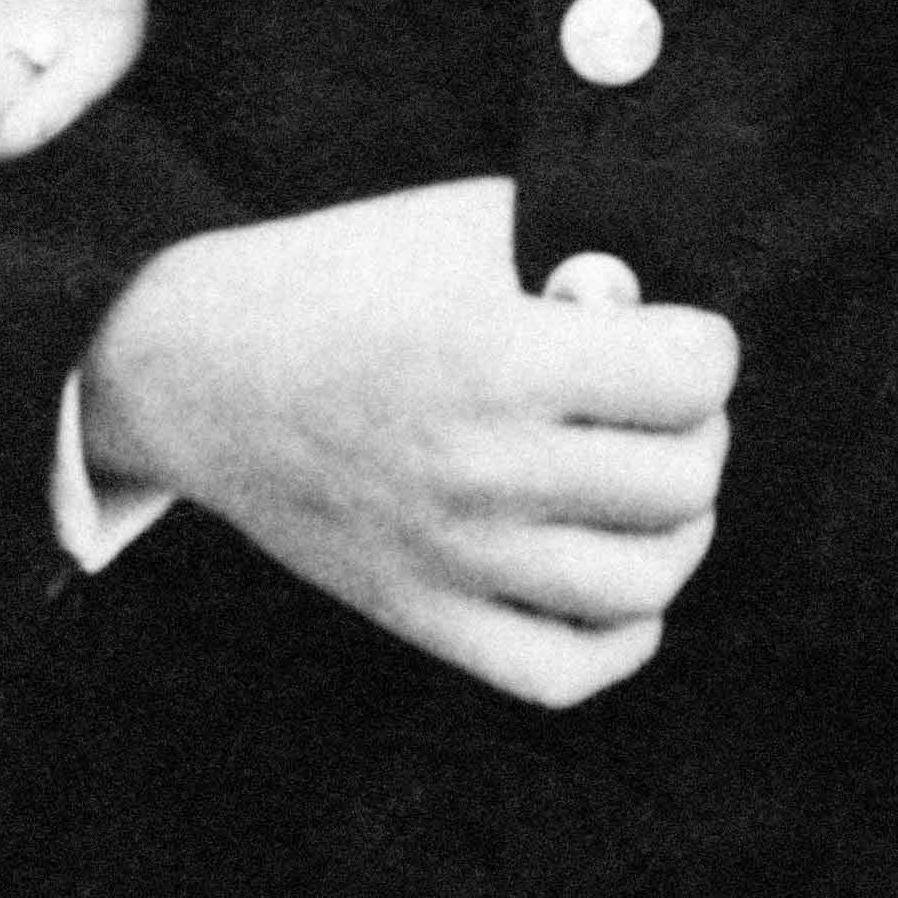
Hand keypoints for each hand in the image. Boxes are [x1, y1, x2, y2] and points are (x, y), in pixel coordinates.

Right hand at [77, 177, 736, 708]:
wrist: (194, 366)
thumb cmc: (335, 276)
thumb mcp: (459, 226)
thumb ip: (576, 256)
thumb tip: (677, 306)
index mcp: (494, 357)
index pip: (690, 378)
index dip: (703, 347)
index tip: (676, 335)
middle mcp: (481, 469)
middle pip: (684, 479)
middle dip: (695, 429)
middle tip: (659, 401)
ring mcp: (453, 557)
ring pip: (646, 581)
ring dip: (674, 527)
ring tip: (646, 482)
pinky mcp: (422, 615)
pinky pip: (566, 670)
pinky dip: (620, 632)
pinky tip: (614, 574)